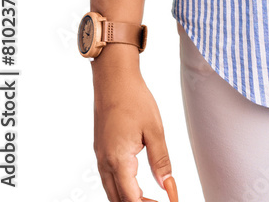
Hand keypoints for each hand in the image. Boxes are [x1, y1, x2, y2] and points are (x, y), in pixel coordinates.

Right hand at [92, 63, 177, 201]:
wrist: (113, 80)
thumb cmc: (134, 99)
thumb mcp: (154, 129)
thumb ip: (160, 160)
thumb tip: (167, 186)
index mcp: (118, 159)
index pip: (131, 198)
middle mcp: (105, 163)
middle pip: (118, 200)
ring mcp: (100, 157)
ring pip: (111, 192)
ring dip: (129, 198)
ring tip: (151, 198)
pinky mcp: (100, 151)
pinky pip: (108, 179)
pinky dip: (121, 188)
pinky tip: (136, 185)